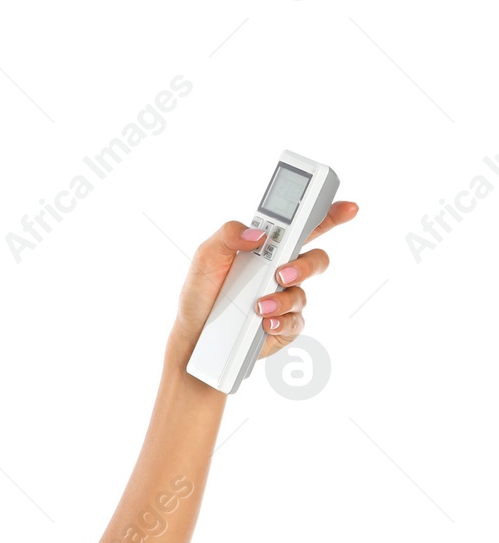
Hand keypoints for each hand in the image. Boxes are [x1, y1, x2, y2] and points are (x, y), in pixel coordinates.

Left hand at [166, 201, 358, 366]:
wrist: (193, 334)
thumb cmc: (201, 292)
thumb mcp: (206, 257)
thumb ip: (228, 235)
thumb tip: (257, 234)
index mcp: (269, 249)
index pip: (306, 228)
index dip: (331, 215)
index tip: (349, 208)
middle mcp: (282, 272)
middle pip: (316, 260)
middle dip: (306, 265)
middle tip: (281, 273)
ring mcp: (286, 299)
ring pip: (303, 294)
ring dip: (283, 299)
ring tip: (259, 306)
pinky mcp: (284, 326)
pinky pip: (295, 322)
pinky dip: (281, 321)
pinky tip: (265, 323)